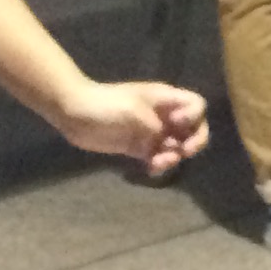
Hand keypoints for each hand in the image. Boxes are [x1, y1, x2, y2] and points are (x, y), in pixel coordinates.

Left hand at [51, 79, 208, 177]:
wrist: (75, 113)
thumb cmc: (104, 105)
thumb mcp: (132, 111)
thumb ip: (154, 125)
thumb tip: (166, 140)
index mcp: (164, 100)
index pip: (195, 105)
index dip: (194, 116)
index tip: (177, 124)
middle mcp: (163, 116)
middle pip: (193, 127)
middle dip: (194, 141)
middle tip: (184, 151)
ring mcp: (151, 132)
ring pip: (177, 145)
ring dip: (174, 156)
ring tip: (158, 163)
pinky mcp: (139, 147)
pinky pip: (158, 157)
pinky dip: (159, 165)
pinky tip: (150, 169)